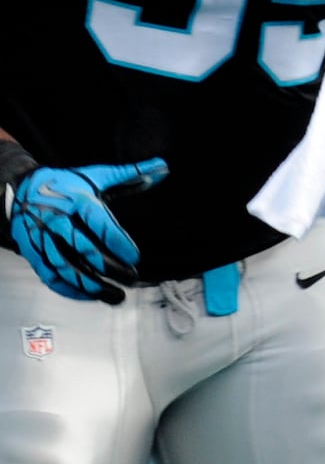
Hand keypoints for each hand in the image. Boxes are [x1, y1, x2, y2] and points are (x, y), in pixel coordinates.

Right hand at [8, 158, 167, 302]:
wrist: (21, 191)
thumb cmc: (66, 184)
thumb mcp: (97, 177)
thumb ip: (131, 175)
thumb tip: (163, 167)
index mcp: (77, 199)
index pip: (98, 223)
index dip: (117, 242)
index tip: (135, 257)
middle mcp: (58, 219)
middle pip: (84, 248)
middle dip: (109, 267)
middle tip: (132, 278)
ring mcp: (43, 238)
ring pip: (66, 267)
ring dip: (91, 285)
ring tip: (116, 295)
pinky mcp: (34, 253)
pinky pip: (51, 276)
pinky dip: (70, 290)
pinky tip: (91, 296)